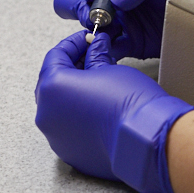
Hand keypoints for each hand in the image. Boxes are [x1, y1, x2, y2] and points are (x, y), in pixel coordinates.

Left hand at [35, 31, 193, 192]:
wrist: (147, 138)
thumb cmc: (130, 101)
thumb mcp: (110, 68)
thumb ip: (96, 56)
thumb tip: (96, 47)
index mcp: (52, 88)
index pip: (55, 56)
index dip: (74, 44)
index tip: (87, 39)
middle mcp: (46, 114)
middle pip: (53, 83)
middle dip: (72, 68)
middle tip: (92, 58)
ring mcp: (56, 137)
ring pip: (60, 108)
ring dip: (75, 94)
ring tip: (98, 85)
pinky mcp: (69, 152)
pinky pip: (69, 129)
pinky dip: (80, 117)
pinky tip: (99, 109)